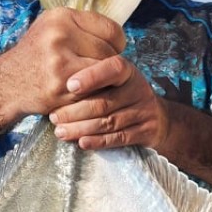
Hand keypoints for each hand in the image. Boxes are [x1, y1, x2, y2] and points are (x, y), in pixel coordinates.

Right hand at [4, 8, 124, 118]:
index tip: (111, 51)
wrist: (7, 84)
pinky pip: (93, 89)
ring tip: (93, 81)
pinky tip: (84, 92)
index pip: (110, 29)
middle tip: (100, 71)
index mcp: (61, 16)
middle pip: (108, 51)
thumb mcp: (51, 28)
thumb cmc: (35, 56)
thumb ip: (80, 26)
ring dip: (102, 79)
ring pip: (102, 71)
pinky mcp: (61, 85)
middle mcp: (60, 34)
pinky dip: (93, 92)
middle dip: (108, 64)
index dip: (116, 43)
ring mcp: (60, 60)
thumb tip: (116, 34)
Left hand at [48, 55, 168, 150]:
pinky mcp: (146, 131)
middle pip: (104, 102)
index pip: (112, 69)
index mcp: (128, 71)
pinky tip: (81, 142)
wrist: (157, 118)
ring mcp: (144, 111)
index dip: (91, 77)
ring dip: (81, 129)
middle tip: (54, 117)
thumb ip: (91, 79)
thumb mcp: (113, 80)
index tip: (69, 85)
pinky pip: (118, 138)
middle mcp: (138, 89)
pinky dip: (98, 141)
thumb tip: (55, 85)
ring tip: (61, 132)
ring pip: (108, 122)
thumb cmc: (122, 95)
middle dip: (75, 111)